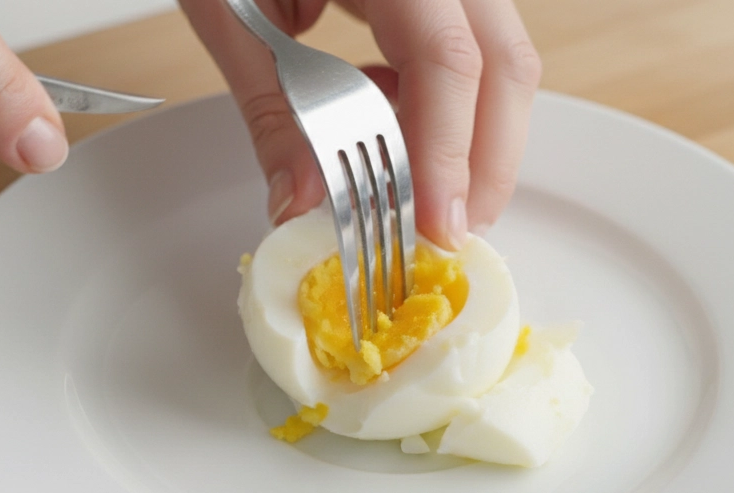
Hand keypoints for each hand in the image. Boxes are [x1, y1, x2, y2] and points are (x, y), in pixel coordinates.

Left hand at [182, 0, 541, 248]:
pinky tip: (397, 126)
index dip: (447, 152)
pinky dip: (444, 104)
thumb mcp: (228, 8)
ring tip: (425, 194)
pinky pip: (472, 48)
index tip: (436, 223)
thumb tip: (302, 204)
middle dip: (485, 160)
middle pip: (505, 63)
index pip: (448, 59)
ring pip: (502, 58)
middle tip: (450, 229)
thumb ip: (271, 110)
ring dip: (474, 138)